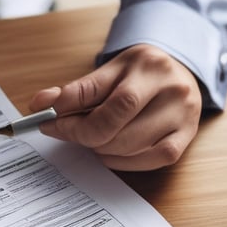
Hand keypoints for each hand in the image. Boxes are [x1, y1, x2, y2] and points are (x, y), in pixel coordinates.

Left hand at [29, 44, 202, 170]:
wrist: (181, 73)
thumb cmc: (140, 75)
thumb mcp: (109, 71)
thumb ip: (76, 90)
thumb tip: (39, 104)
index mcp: (145, 64)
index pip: (96, 94)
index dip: (66, 114)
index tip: (47, 122)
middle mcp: (169, 87)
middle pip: (113, 125)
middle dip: (82, 135)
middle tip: (68, 133)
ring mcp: (182, 114)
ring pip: (128, 146)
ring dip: (101, 149)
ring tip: (94, 138)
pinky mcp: (187, 137)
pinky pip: (150, 160)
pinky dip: (124, 161)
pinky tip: (112, 152)